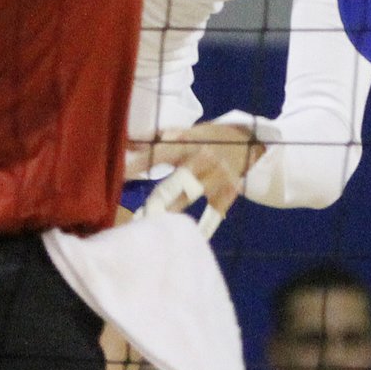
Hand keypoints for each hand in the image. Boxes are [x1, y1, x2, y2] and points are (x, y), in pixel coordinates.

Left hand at [126, 121, 264, 220]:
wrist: (249, 141)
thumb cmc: (210, 136)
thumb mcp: (189, 132)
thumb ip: (163, 139)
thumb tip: (130, 142)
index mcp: (189, 142)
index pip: (159, 153)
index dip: (140, 164)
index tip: (121, 175)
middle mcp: (202, 160)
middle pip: (173, 183)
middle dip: (154, 201)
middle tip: (136, 217)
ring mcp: (216, 178)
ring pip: (188, 200)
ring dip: (168, 213)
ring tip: (150, 225)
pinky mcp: (228, 193)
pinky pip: (211, 216)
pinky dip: (202, 228)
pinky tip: (188, 237)